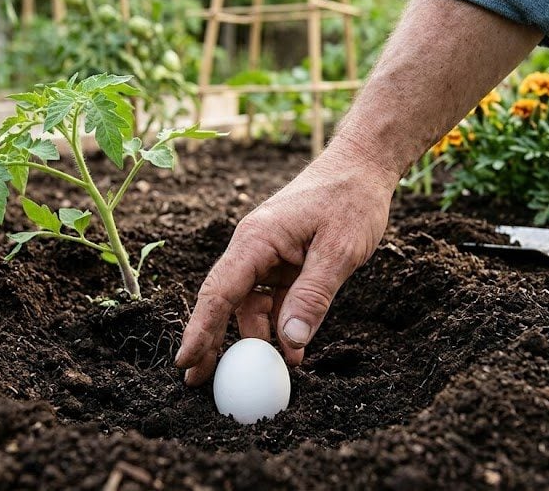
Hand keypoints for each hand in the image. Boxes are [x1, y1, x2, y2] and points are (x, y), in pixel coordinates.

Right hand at [174, 145, 397, 385]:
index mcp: (256, 239)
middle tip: (197, 381)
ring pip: (250, 304)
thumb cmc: (351, 199)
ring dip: (258, 338)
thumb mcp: (339, 250)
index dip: (201, 328)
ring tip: (274, 372)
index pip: (219, 291)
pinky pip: (273, 299)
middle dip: (211, 341)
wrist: (363, 167)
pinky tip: (293, 350)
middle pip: (224, 301)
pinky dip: (280, 324)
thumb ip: (313, 295)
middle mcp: (254, 248)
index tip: (185, 360)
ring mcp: (268, 255)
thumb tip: (289, 342)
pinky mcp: (284, 262)